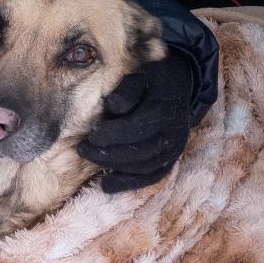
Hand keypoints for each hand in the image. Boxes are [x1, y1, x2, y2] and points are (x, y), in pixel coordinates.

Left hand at [77, 53, 195, 192]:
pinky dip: (129, 183)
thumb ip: (126, 90)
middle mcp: (172, 133)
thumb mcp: (140, 77)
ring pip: (143, 166)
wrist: (181, 88)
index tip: (90, 135)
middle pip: (139, 151)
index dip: (112, 135)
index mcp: (164, 110)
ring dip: (115, 167)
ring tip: (92, 160)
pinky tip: (107, 185)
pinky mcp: (171, 160)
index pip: (137, 128)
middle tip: (83, 149)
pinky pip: (151, 177)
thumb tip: (112, 107)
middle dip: (108, 153)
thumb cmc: (154, 81)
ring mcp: (174, 149)